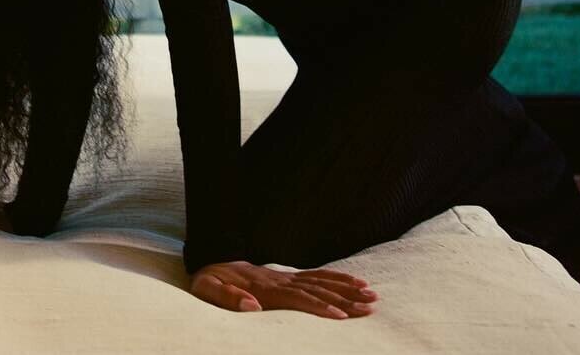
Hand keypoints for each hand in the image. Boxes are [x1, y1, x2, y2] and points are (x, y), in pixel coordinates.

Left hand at [189, 260, 378, 318]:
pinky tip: (352, 282)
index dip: (319, 307)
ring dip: (347, 288)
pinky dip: (335, 278)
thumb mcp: (209, 290)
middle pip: (318, 290)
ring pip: (321, 282)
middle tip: (370, 305)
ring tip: (371, 294)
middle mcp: (280, 282)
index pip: (298, 299)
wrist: (212, 263)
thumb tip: (252, 306)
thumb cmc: (209, 282)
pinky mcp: (287, 277)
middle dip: (345, 299)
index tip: (340, 316)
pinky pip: (315, 276)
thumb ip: (227, 298)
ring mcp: (286, 277)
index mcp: (264, 290)